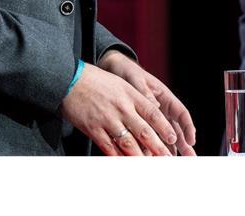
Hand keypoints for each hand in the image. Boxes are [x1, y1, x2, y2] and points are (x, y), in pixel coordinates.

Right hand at [58, 62, 177, 155]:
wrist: (70, 79)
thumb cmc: (98, 81)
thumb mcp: (122, 84)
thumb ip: (137, 98)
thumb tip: (155, 111)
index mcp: (131, 95)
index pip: (153, 114)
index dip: (164, 128)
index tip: (173, 139)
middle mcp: (122, 108)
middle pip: (144, 131)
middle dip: (158, 147)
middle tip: (167, 158)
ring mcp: (107, 119)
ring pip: (128, 142)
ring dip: (140, 156)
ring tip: (150, 165)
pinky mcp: (93, 128)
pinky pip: (108, 147)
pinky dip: (118, 157)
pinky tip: (125, 164)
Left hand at [99, 50, 197, 155]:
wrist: (114, 71)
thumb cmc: (128, 73)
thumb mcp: (136, 80)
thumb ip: (145, 93)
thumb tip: (156, 107)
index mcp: (165, 97)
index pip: (181, 113)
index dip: (188, 127)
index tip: (191, 141)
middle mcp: (162, 108)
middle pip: (177, 128)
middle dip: (184, 143)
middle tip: (191, 158)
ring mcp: (153, 117)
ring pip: (166, 135)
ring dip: (171, 148)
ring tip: (175, 162)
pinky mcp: (141, 122)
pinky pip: (150, 136)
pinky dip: (153, 147)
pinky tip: (154, 158)